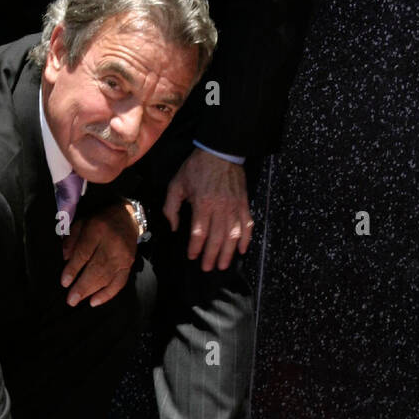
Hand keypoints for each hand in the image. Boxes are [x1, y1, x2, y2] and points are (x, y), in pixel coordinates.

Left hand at [61, 202, 138, 307]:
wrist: (127, 218)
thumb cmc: (100, 222)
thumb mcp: (82, 223)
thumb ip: (72, 239)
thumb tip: (65, 259)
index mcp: (98, 230)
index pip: (85, 252)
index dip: (74, 269)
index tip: (65, 282)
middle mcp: (113, 244)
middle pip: (97, 268)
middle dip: (82, 286)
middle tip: (71, 300)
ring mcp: (123, 256)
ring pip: (107, 277)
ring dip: (91, 291)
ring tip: (77, 300)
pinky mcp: (129, 265)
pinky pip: (119, 283)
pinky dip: (107, 294)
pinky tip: (94, 302)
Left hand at [163, 149, 252, 271]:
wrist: (221, 151)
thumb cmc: (197, 168)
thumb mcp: (176, 184)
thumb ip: (170, 208)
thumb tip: (173, 227)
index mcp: (202, 204)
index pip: (199, 233)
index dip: (195, 248)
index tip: (192, 256)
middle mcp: (220, 207)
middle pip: (217, 238)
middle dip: (211, 256)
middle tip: (207, 268)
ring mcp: (234, 206)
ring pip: (233, 235)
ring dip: (228, 252)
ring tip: (223, 265)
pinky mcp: (244, 203)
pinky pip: (247, 224)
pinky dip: (246, 239)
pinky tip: (242, 250)